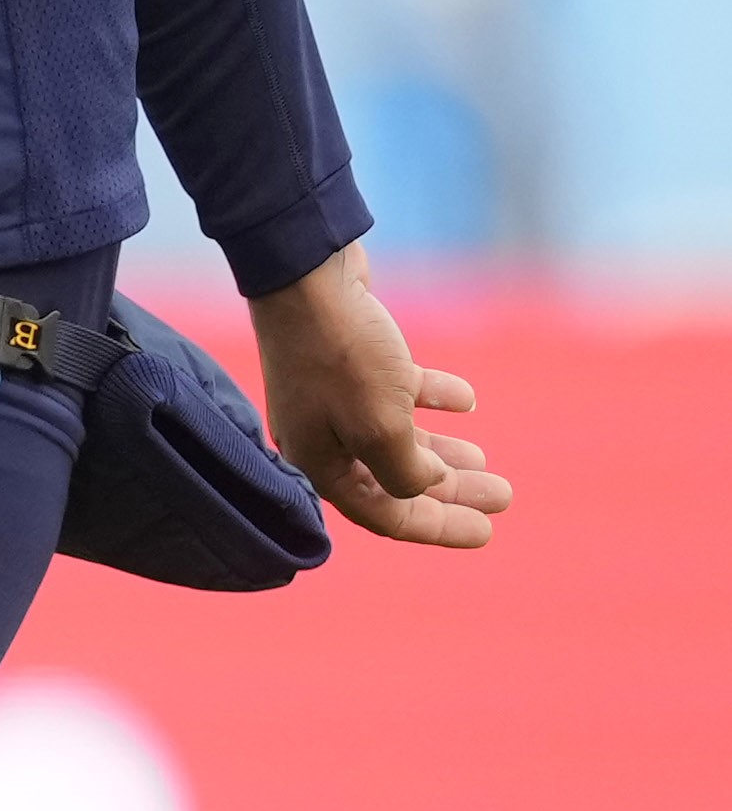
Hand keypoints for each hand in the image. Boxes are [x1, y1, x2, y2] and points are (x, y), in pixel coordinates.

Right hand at [246, 241, 509, 551]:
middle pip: (395, 479)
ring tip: (486, 459)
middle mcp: (326, 437)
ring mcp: (338, 398)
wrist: (307, 278)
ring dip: (444, 452)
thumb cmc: (342, 356)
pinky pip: (401, 393)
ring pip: (399, 438)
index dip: (437, 528)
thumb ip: (406, 471)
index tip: (488, 532)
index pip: (384, 514)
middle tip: (502, 496)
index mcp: (322, 463)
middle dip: (450, 493)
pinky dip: (434, 402)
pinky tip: (465, 402)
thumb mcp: (381, 427)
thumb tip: (428, 485)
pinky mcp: (354, 361)